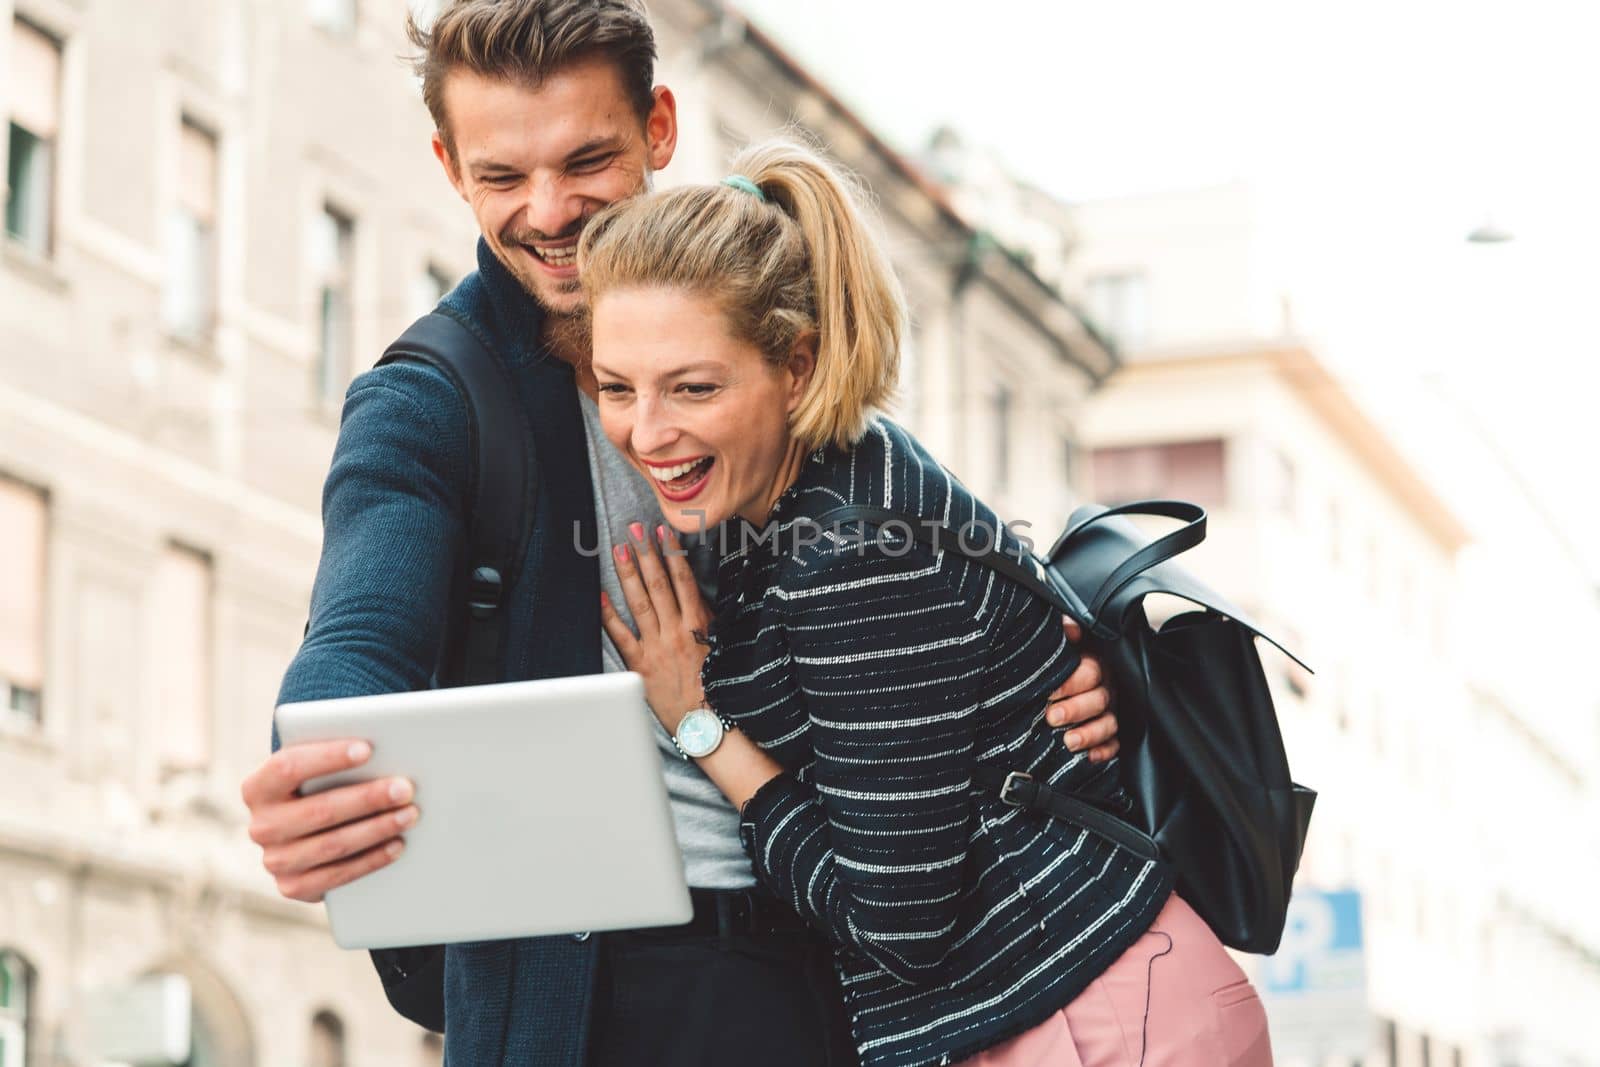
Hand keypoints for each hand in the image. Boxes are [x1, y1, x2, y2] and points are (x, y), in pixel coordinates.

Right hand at [241, 739, 417, 902]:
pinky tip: (397, 844)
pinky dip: (371, 859)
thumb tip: (384, 745)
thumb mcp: (317, 770)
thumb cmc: (320, 788)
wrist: (306, 835)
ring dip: (377, 829)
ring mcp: (275, 860)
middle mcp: (262, 826)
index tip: (367, 749)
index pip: (288, 767)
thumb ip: (337, 757)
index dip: (328, 757)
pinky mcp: (293, 886)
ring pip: (333, 844)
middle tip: (404, 788)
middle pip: (320, 810)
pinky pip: (338, 875)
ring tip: (409, 814)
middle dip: (368, 798)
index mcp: (259, 787)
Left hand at [601, 523, 715, 733]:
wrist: (707, 724)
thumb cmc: (716, 687)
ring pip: (640, 603)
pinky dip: (610, 614)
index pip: (683, 580)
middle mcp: (676, 632)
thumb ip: (705, 621)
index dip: (672, 553)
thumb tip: (694, 595)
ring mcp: (656, 647)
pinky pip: (622, 635)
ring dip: (629, 573)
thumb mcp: (719, 647)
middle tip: (635, 529)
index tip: (664, 532)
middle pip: (659, 584)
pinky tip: (601, 594)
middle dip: (647, 554)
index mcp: (699, 625)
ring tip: (619, 549)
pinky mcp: (640, 665)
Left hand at [1046, 618, 1119, 761]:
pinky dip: (1104, 752)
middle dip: (1076, 710)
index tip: (1049, 691)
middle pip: (1100, 699)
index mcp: (1094, 665)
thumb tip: (1070, 627)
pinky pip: (1115, 745)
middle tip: (1052, 717)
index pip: (1091, 672)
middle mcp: (1106, 688)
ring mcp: (1110, 712)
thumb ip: (1064, 632)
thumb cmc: (1058, 662)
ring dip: (1089, 734)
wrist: (1054, 681)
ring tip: (1068, 742)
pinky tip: (1090, 757)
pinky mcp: (1110, 734)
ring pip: (1109, 724)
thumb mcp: (1059, 645)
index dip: (1071, 682)